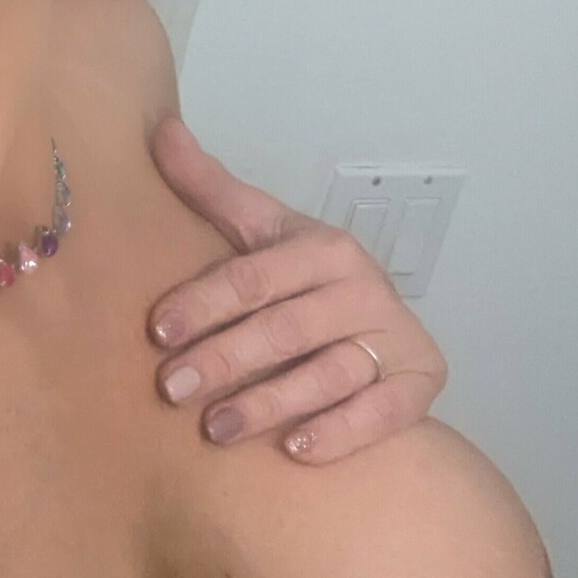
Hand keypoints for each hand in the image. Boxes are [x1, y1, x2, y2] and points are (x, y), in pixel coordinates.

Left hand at [145, 113, 446, 463]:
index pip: (254, 277)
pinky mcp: (419, 383)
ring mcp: (395, 337)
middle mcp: (363, 289)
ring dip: (271, 404)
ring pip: (329, 374)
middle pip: (285, 329)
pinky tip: (297, 449)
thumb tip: (160, 128)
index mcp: (322, 248)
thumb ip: (209, 188)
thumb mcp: (260, 230)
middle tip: (172, 389)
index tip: (157, 331)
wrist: (379, 326)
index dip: (203, 302)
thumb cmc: (304, 279)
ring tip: (216, 428)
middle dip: (225, 359)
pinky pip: (383, 413)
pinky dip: (341, 431)